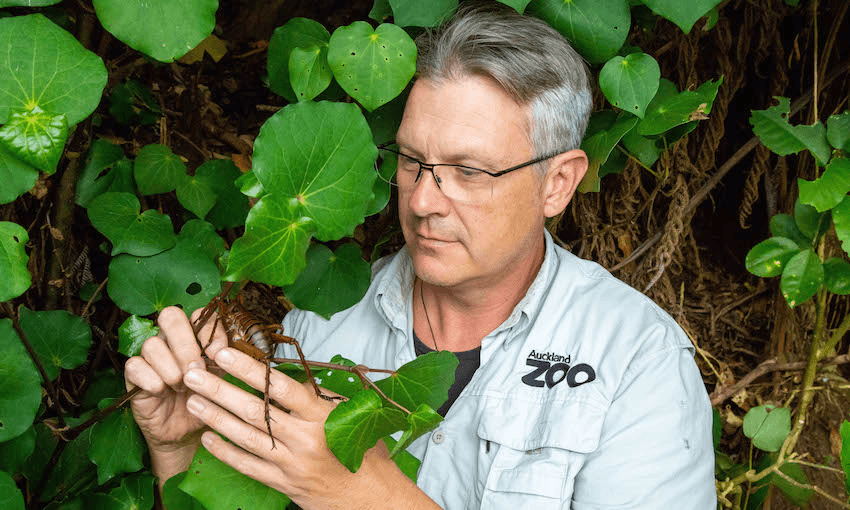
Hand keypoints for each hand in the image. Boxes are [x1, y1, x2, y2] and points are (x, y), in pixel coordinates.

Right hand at [123, 306, 227, 480]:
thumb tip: (220, 349)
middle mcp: (171, 340)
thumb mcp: (221, 377)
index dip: (209, 330)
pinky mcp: (134, 376)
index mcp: (194, 336)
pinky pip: (134, 365)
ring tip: (181, 386)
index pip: (199, 314)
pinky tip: (161, 391)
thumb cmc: (205, 399)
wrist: (187, 431)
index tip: (217, 354)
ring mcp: (150, 357)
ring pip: (152, 344)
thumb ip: (223, 358)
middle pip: (170, 317)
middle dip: (186, 343)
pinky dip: (150, 378)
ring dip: (170, 367)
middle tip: (196, 368)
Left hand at [181, 347, 433, 509]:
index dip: (249, 369)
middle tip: (193, 373)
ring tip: (192, 399)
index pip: (280, 387)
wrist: (372, 497)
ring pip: (244, 436)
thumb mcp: (349, 415)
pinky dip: (225, 452)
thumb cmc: (364, 451)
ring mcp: (290, 463)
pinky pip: (247, 465)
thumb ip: (319, 395)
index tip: (224, 353)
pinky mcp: (282, 483)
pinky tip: (207, 438)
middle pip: (254, 411)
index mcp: (322, 416)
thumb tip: (289, 374)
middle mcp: (304, 438)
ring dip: (215, 417)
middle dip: (219, 389)